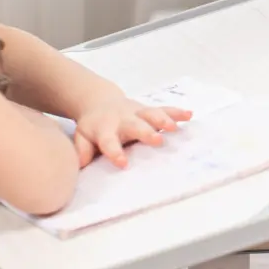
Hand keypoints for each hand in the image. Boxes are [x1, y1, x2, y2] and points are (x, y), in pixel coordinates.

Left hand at [70, 94, 191, 168]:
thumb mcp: (82, 137)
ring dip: (163, 119)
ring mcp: (137, 113)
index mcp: (105, 129)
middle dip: (146, 132)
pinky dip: (176, 112)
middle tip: (158, 141)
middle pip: (135, 125)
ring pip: (151, 114)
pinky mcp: (148, 110)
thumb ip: (82, 150)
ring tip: (174, 127)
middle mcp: (123, 119)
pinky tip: (189, 115)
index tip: (123, 163)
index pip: (109, 142)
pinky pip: (164, 109)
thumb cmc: (93, 127)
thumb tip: (79, 166)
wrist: (99, 101)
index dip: (115, 151)